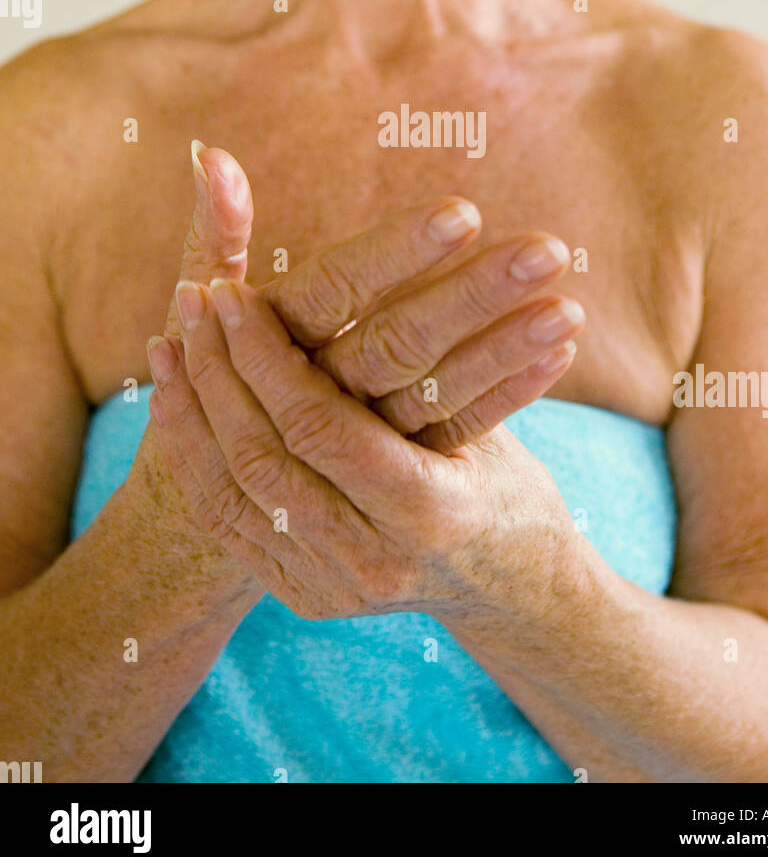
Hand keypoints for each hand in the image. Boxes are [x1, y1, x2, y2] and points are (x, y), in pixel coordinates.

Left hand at [149, 279, 578, 621]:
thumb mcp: (485, 415)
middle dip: (219, 368)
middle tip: (194, 294)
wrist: (510, 588)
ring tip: (168, 340)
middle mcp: (373, 558)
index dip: (267, 354)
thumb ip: (434, 360)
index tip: (235, 290)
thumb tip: (390, 262)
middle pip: (263, 454)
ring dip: (193, 408)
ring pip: (233, 489)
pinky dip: (197, 455)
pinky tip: (175, 400)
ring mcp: (332, 586)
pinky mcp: (303, 594)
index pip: (318, 424)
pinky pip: (229, 520)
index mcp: (430, 510)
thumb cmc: (508, 479)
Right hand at [159, 144, 585, 452]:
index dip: (395, 253)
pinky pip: (455, 433)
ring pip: (434, 394)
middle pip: (395, 343)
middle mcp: (315, 393)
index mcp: (272, 339)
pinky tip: (561, 350)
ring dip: (502, 347)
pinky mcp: (391, 473)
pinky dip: (508, 395)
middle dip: (472, 296)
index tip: (464, 213)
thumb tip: (215, 154)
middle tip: (547, 249)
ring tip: (567, 306)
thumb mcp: (197, 313)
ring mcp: (357, 441)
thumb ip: (214, 233)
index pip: (335, 288)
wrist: (206, 522)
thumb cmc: (209, 385)